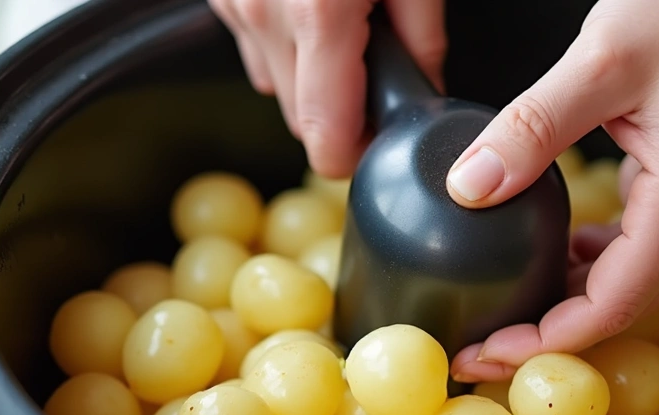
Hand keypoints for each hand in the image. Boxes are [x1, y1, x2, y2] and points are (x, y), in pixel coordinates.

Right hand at [208, 0, 446, 176]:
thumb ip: (422, 39)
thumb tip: (423, 92)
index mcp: (319, 13)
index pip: (325, 137)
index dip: (357, 155)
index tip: (381, 144)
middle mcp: (264, 14)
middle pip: (302, 120)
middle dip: (343, 114)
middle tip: (379, 75)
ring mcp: (234, 3)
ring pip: (276, 86)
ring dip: (311, 79)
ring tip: (347, 29)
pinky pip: (257, 48)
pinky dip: (286, 44)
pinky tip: (314, 7)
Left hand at [448, 0, 658, 382]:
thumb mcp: (604, 59)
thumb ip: (531, 129)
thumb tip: (470, 187)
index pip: (609, 307)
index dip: (541, 341)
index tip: (484, 355)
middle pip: (627, 305)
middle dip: (551, 329)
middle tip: (484, 338)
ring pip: (641, 277)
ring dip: (578, 296)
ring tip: (516, 300)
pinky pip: (656, 242)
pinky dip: (607, 258)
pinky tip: (570, 245)